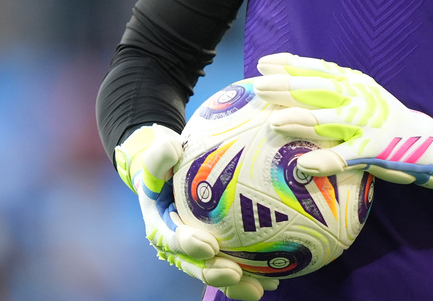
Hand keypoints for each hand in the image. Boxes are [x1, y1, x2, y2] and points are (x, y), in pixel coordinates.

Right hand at [115, 125, 279, 300]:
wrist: (171, 176)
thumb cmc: (167, 163)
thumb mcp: (159, 156)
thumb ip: (161, 153)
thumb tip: (172, 145)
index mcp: (160, 224)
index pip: (170, 239)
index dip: (188, 245)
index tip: (209, 245)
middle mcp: (176, 243)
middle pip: (193, 264)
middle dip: (213, 272)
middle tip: (235, 273)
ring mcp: (196, 251)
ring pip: (214, 271)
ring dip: (235, 284)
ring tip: (260, 288)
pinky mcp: (214, 252)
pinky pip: (232, 267)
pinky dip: (251, 276)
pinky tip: (273, 281)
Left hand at [251, 53, 432, 207]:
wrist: (426, 143)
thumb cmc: (382, 121)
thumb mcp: (360, 97)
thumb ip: (332, 92)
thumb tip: (289, 85)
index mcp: (355, 83)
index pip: (319, 69)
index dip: (292, 65)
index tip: (264, 63)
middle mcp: (360, 98)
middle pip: (320, 90)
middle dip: (288, 87)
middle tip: (260, 86)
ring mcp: (368, 123)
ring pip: (330, 120)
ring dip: (301, 121)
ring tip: (274, 122)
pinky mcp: (375, 150)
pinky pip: (347, 156)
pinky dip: (326, 159)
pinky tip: (305, 164)